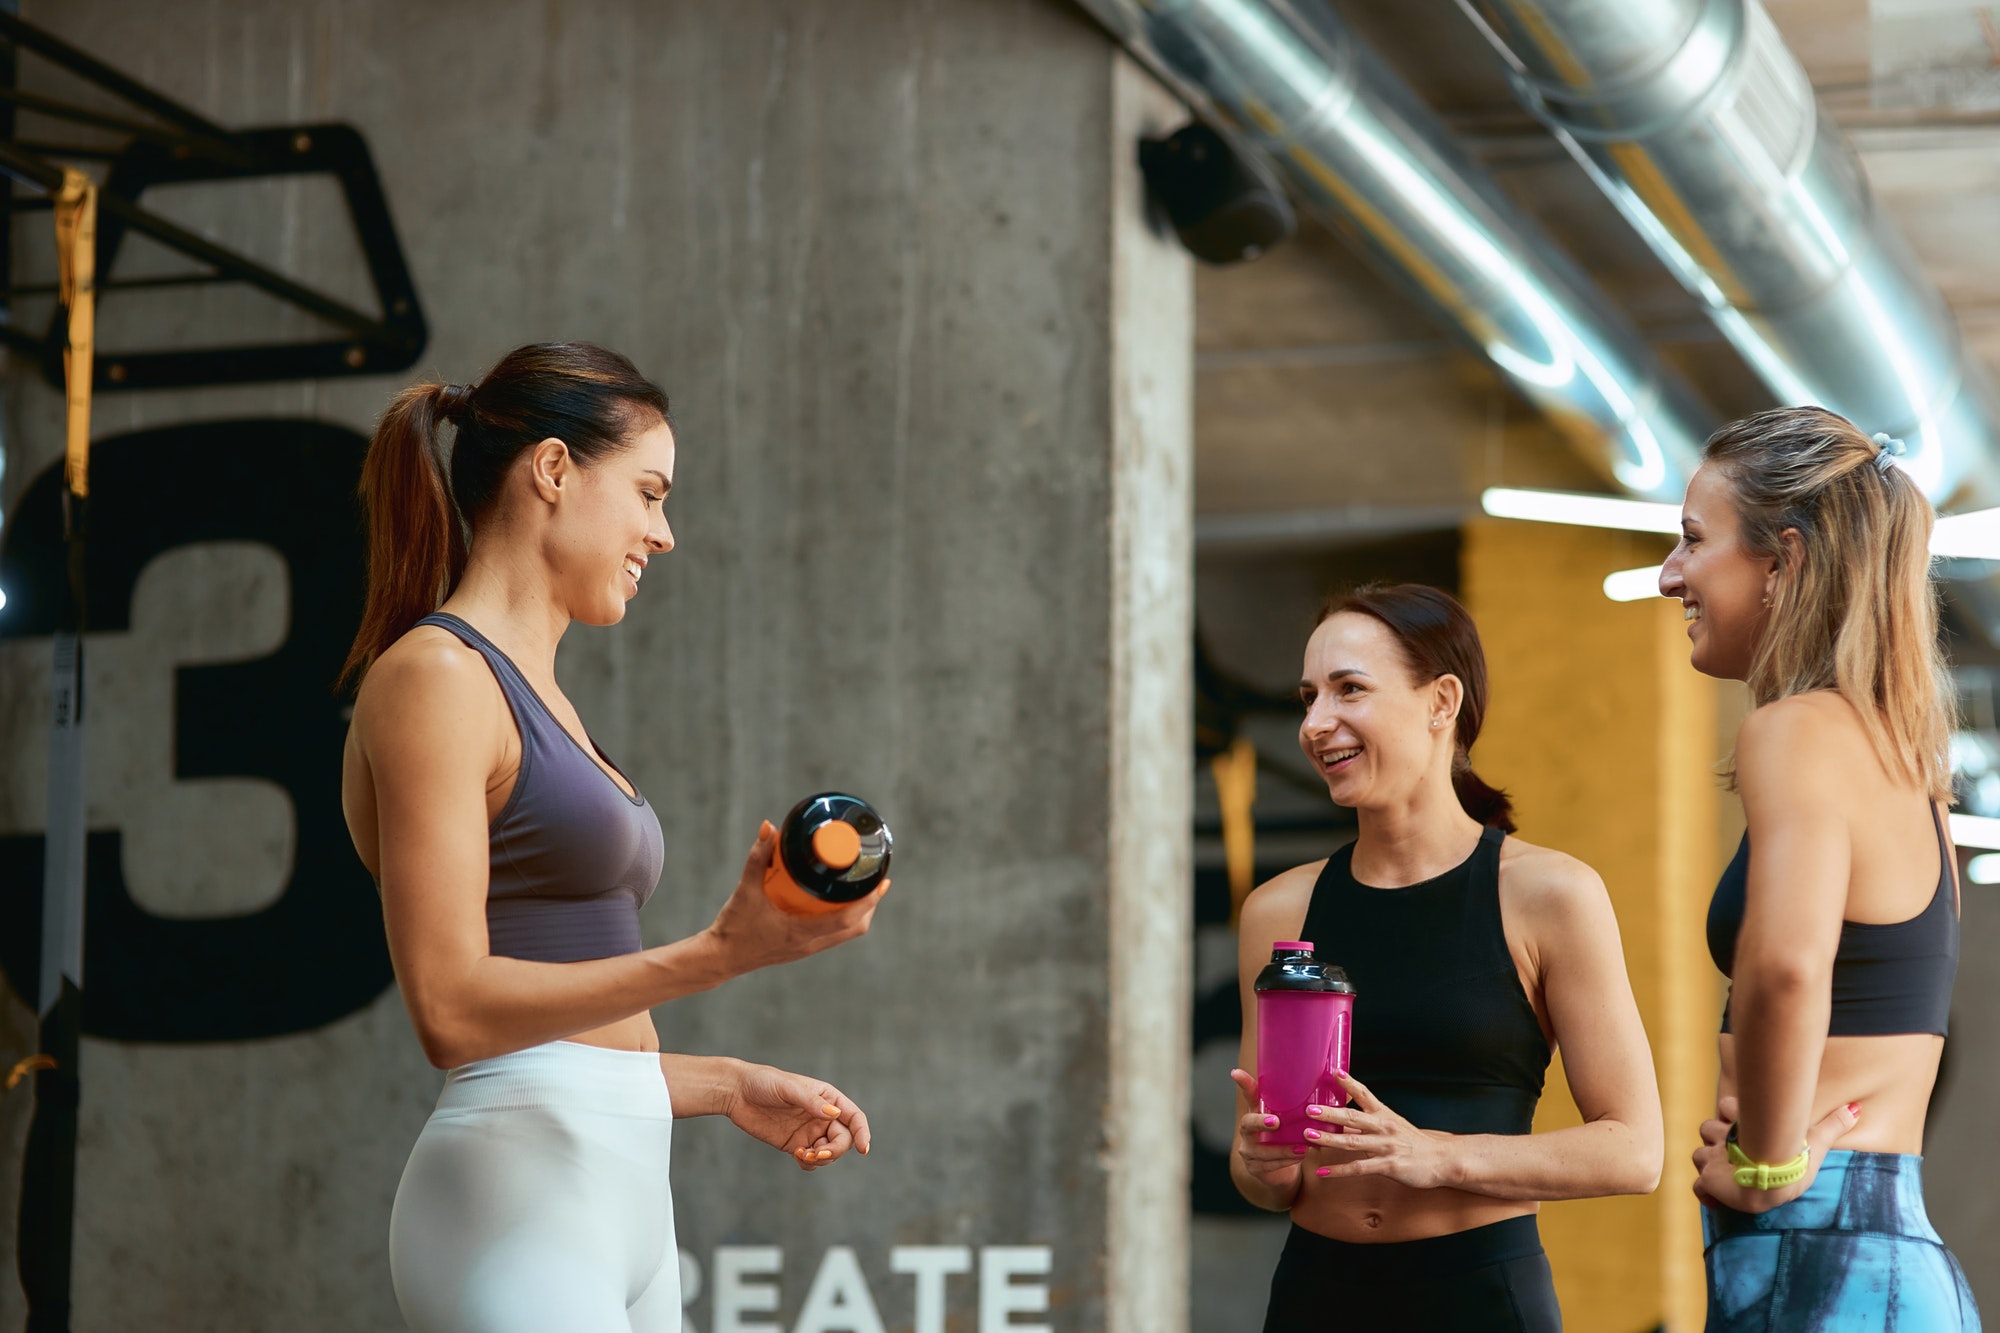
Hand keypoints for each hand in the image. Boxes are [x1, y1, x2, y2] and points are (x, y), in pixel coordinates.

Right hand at [705, 821, 886, 975]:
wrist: (719, 958)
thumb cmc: (733, 927)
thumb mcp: (744, 891)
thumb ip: (757, 858)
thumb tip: (769, 828)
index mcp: (801, 933)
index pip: (847, 919)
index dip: (869, 900)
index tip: (882, 882)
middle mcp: (809, 945)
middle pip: (855, 927)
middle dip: (870, 904)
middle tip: (877, 878)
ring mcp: (807, 949)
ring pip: (846, 933)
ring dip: (860, 912)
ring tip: (865, 887)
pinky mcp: (802, 949)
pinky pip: (834, 935)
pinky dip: (844, 918)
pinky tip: (841, 901)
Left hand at [724, 1062, 872, 1171]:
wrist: (737, 1093)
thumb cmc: (764, 1082)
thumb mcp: (788, 1088)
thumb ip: (811, 1102)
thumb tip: (834, 1115)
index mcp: (827, 1098)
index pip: (853, 1117)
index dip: (863, 1132)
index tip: (864, 1149)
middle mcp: (822, 1116)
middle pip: (844, 1139)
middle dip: (835, 1150)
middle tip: (816, 1153)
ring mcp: (809, 1131)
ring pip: (829, 1152)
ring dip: (822, 1158)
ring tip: (802, 1154)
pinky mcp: (795, 1144)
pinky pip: (811, 1160)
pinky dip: (810, 1163)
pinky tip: (797, 1155)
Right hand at [1227, 1069, 1306, 1200]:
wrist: (1279, 1170)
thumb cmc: (1285, 1138)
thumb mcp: (1290, 1120)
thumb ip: (1300, 1104)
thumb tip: (1323, 1077)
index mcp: (1256, 1113)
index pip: (1248, 1095)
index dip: (1243, 1083)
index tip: (1236, 1073)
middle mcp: (1247, 1131)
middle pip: (1247, 1123)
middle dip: (1260, 1122)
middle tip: (1276, 1122)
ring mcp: (1248, 1151)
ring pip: (1260, 1150)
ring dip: (1282, 1149)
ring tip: (1301, 1148)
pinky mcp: (1254, 1168)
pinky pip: (1268, 1166)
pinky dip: (1285, 1162)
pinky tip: (1298, 1158)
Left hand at [1301, 1073, 1455, 1190]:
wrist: (1442, 1160)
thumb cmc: (1414, 1142)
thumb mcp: (1393, 1125)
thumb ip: (1370, 1121)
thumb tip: (1342, 1120)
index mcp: (1384, 1114)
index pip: (1365, 1094)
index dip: (1349, 1083)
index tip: (1334, 1072)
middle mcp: (1384, 1127)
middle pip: (1352, 1118)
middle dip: (1329, 1114)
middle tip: (1309, 1110)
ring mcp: (1386, 1147)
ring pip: (1352, 1142)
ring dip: (1328, 1140)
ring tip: (1309, 1137)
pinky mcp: (1389, 1166)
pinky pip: (1359, 1168)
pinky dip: (1339, 1170)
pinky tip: (1322, 1172)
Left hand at [1691, 1095, 1858, 1213]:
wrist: (1770, 1182)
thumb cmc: (1791, 1161)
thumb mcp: (1814, 1142)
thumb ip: (1832, 1126)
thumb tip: (1856, 1109)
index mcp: (1745, 1126)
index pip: (1726, 1107)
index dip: (1730, 1112)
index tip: (1738, 1121)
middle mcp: (1724, 1140)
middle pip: (1709, 1129)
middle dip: (1717, 1138)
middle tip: (1734, 1153)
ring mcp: (1713, 1159)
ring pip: (1700, 1154)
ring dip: (1709, 1162)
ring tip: (1727, 1174)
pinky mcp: (1708, 1179)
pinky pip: (1699, 1185)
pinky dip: (1705, 1191)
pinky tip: (1714, 1198)